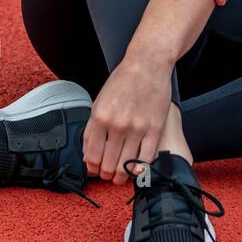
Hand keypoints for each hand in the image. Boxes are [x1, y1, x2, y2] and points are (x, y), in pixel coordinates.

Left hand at [83, 54, 171, 183]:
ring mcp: (137, 128)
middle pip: (108, 164)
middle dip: (106, 174)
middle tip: (107, 174)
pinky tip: (136, 169)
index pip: (92, 156)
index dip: (92, 168)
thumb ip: (91, 128)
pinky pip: (146, 158)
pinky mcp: (155, 129)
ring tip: (120, 176)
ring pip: (127, 166)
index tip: (94, 170)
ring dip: (121, 176)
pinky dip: (140, 168)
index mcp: (100, 117)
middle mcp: (117, 125)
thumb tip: (87, 153)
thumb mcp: (99, 101)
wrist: (148, 65)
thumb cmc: (123, 81)